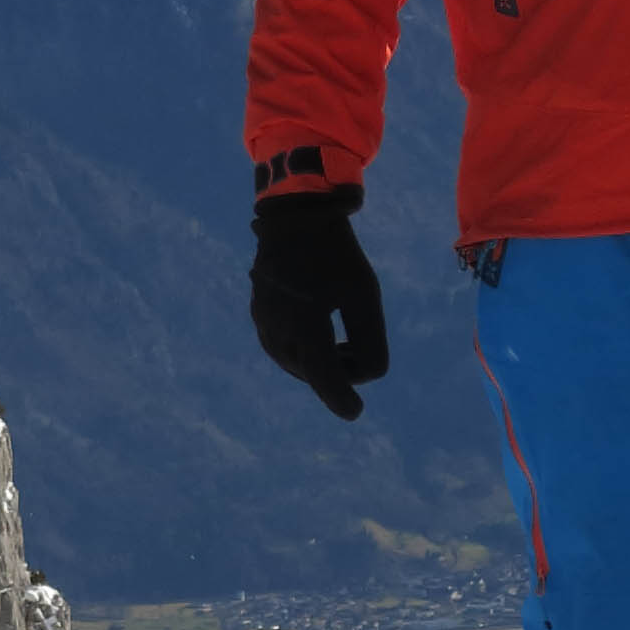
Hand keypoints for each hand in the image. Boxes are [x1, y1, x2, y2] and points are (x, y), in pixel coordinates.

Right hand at [251, 188, 388, 419]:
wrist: (293, 217)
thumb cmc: (335, 253)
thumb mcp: (365, 293)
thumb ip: (370, 340)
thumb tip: (366, 374)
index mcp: (304, 326)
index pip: (325, 377)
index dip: (341, 398)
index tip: (355, 413)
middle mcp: (277, 331)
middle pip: (316, 372)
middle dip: (341, 368)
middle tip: (360, 342)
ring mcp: (263, 324)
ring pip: (299, 363)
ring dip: (323, 361)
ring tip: (343, 340)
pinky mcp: (259, 317)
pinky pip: (285, 348)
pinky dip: (306, 350)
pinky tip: (320, 330)